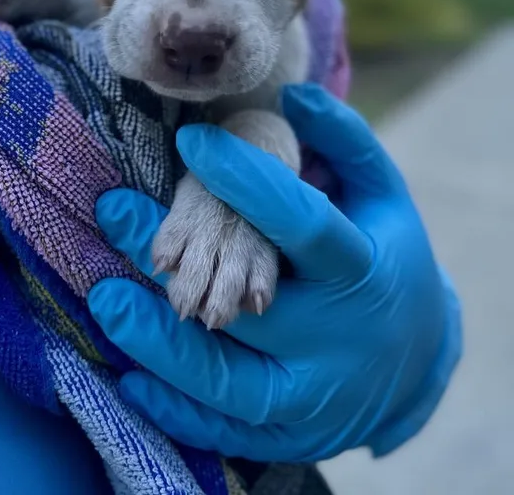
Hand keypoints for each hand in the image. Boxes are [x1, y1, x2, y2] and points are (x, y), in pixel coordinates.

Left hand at [88, 84, 461, 462]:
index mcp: (362, 269)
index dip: (245, 180)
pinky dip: (176, 408)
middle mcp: (338, 339)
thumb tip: (295, 94)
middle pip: (253, 311)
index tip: (190, 141)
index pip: (301, 223)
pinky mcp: (290, 429)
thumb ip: (344, 140)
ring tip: (107, 302)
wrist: (418, 351)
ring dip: (162, 346)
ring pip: (231, 382)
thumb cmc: (386, 252)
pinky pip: (225, 428)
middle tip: (113, 213)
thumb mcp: (380, 191)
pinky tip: (131, 376)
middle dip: (178, 263)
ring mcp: (314, 395)